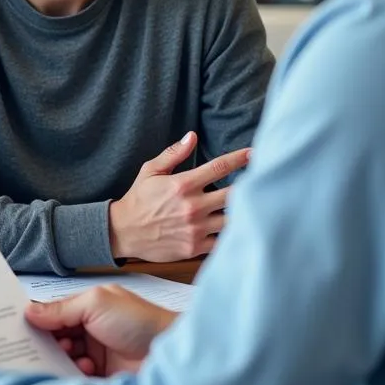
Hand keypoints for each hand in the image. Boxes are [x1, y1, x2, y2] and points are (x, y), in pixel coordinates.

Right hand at [26, 285, 175, 376]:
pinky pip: (75, 377)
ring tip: (68, 355)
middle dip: (45, 341)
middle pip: (55, 338)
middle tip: (34, 346)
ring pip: (63, 359)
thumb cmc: (137, 321)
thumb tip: (29, 311)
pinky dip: (73, 374)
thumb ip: (61, 309)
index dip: (36, 319)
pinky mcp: (100, 378)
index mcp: (87, 308)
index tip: (15, 326)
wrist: (169, 355)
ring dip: (61, 357)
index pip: (53, 313)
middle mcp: (89, 331)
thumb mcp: (96, 304)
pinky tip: (83, 368)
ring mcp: (94, 355)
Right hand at [108, 132, 250, 260]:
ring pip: (232, 219)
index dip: (240, 158)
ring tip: (253, 205)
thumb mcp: (150, 170)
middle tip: (261, 181)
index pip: (219, 167)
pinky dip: (231, 234)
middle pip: (234, 194)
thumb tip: (193, 136)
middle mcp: (192, 206)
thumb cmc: (138, 199)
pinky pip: (222, 242)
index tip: (254, 153)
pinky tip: (237, 228)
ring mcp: (195, 229)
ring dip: (243, 211)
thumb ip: (174, 153)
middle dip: (250, 185)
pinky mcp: (195, 247)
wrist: (123, 231)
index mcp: (183, 184)